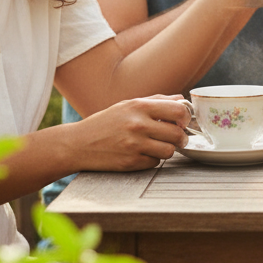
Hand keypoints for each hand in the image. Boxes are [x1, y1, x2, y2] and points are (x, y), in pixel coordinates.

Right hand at [70, 97, 190, 171]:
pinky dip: (153, 159)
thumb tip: (181, 99)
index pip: (178, 111)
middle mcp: (138, 125)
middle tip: (177, 137)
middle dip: (181, 137)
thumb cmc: (105, 122)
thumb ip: (156, 100)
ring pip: (169, 151)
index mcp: (139, 107)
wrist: (78, 144)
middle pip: (177, 133)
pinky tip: (143, 153)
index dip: (185, 117)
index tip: (183, 120)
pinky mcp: (130, 163)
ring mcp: (134, 145)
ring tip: (158, 145)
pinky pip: (155, 163)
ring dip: (168, 149)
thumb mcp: (128, 105)